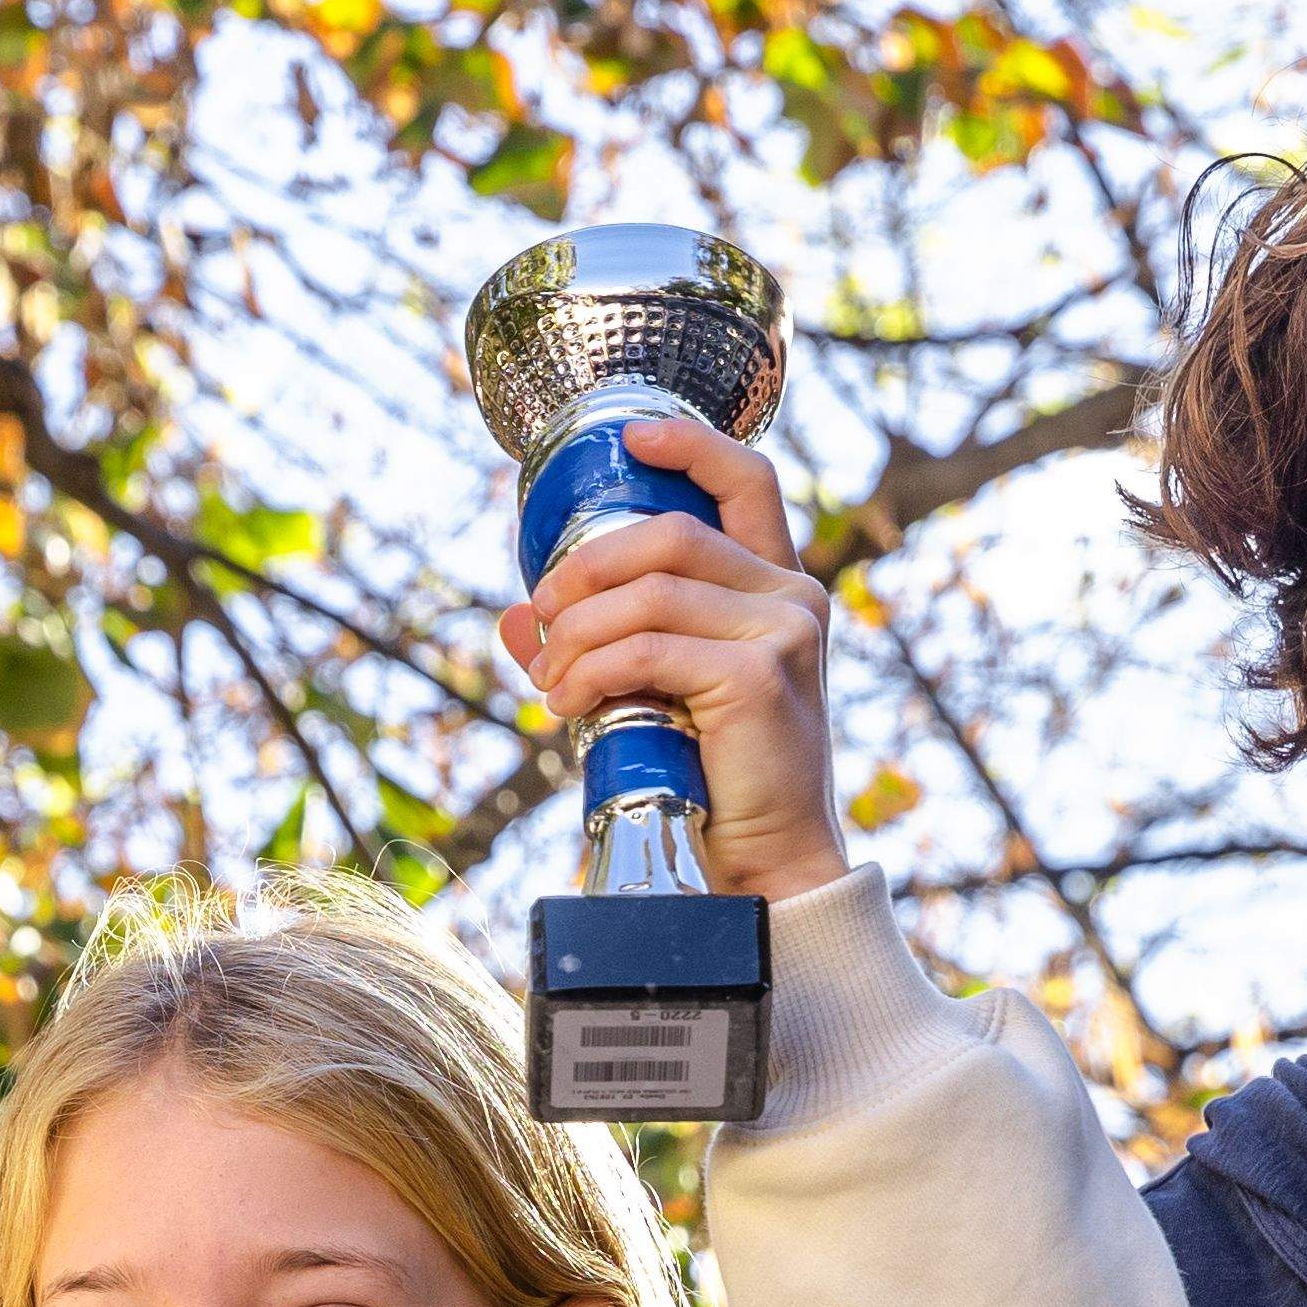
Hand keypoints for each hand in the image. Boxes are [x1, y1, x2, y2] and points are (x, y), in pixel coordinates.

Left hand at [492, 413, 846, 902]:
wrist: (766, 867)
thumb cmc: (717, 783)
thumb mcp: (656, 697)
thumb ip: (600, 647)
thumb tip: (512, 620)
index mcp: (780, 589)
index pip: (748, 481)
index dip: (689, 443)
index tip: (629, 439)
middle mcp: (794, 599)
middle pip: (669, 534)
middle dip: (585, 570)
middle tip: (541, 621)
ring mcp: (784, 633)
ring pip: (649, 593)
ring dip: (577, 635)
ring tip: (549, 686)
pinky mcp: (758, 677)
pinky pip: (648, 649)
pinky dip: (592, 672)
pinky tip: (570, 707)